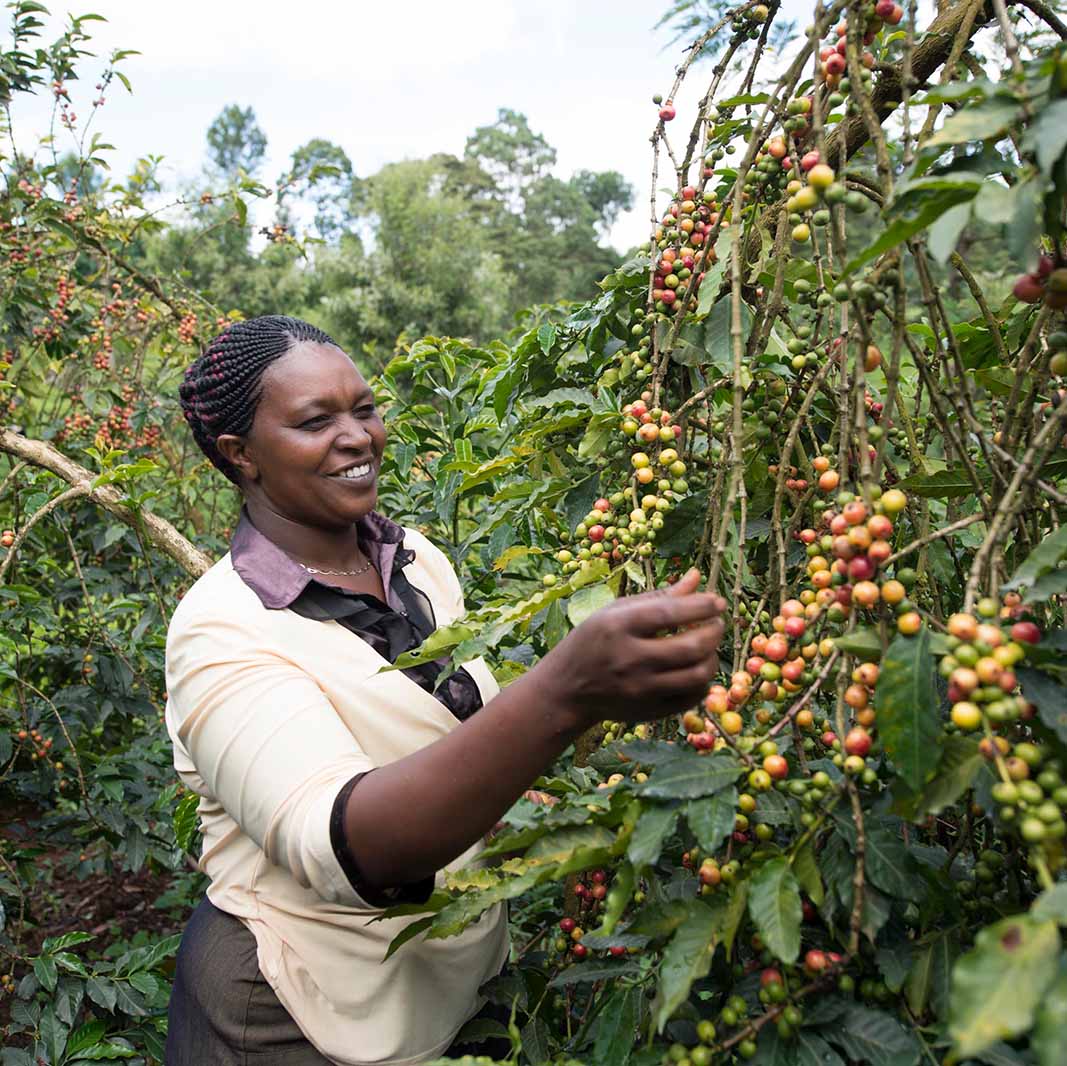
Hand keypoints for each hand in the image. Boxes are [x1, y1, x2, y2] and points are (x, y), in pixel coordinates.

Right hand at [536, 568, 726, 728]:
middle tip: (716, 623)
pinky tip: (696, 668)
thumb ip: (658, 597)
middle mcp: (629, 659)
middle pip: (690, 647)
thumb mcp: (616, 612)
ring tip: (708, 646)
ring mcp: (640, 689)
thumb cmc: (593, 641)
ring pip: (697, 675)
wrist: (567, 689)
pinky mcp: (648, 711)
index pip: (669, 613)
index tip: (717, 601)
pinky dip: (702, 682)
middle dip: (713, 632)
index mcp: (618, 626)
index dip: (701, 606)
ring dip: (712, 657)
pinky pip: (691, 698)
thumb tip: (696, 577)